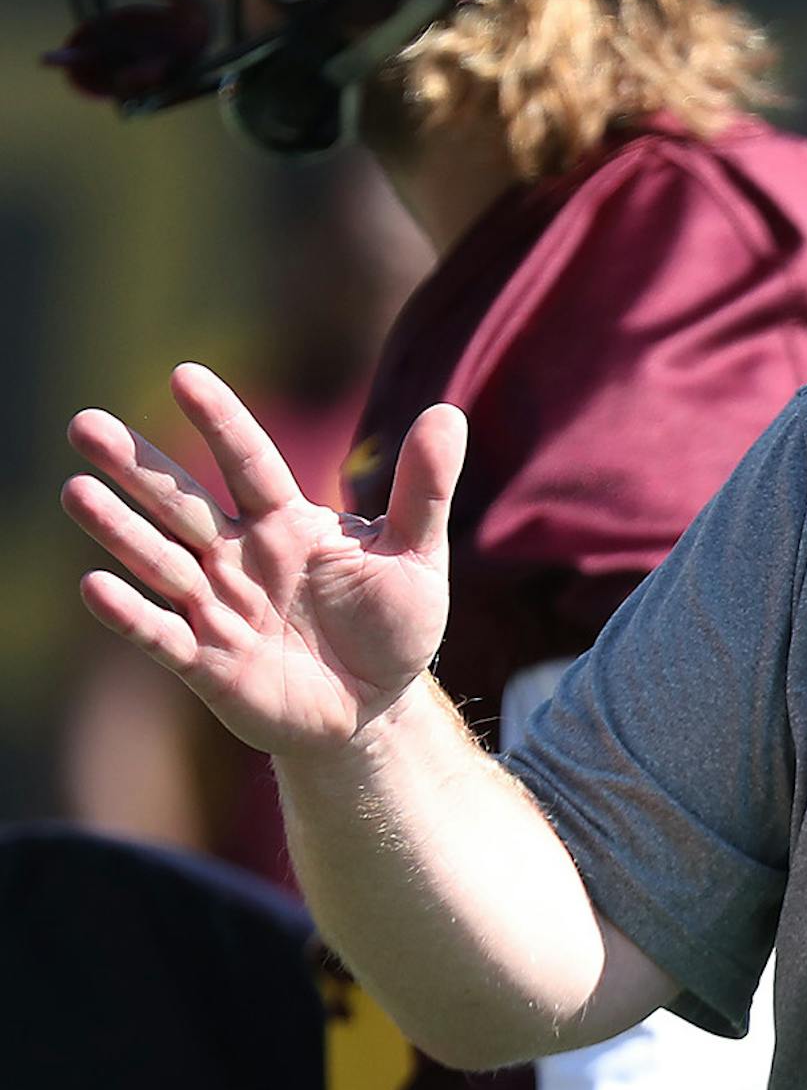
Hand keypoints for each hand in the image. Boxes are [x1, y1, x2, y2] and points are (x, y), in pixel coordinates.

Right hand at [61, 363, 465, 755]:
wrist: (375, 712)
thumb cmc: (392, 628)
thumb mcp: (418, 559)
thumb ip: (423, 491)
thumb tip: (448, 412)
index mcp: (286, 523)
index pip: (247, 462)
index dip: (219, 423)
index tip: (185, 377)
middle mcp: (240, 558)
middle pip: (182, 505)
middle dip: (136, 468)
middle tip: (84, 426)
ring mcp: (218, 609)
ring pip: (160, 562)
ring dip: (119, 530)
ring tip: (75, 491)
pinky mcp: (207, 664)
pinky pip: (161, 636)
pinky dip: (130, 615)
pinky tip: (95, 585)